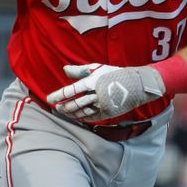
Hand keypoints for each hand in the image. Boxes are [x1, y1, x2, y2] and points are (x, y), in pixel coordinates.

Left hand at [46, 63, 165, 120]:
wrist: (136, 84)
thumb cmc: (114, 73)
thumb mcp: (97, 68)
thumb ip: (79, 70)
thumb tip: (64, 69)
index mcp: (92, 81)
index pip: (71, 90)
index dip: (59, 95)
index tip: (50, 99)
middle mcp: (96, 94)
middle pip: (75, 103)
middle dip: (63, 106)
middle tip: (56, 108)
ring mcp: (102, 105)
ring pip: (82, 112)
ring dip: (71, 113)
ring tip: (63, 112)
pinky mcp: (108, 112)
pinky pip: (91, 117)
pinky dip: (82, 117)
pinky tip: (76, 117)